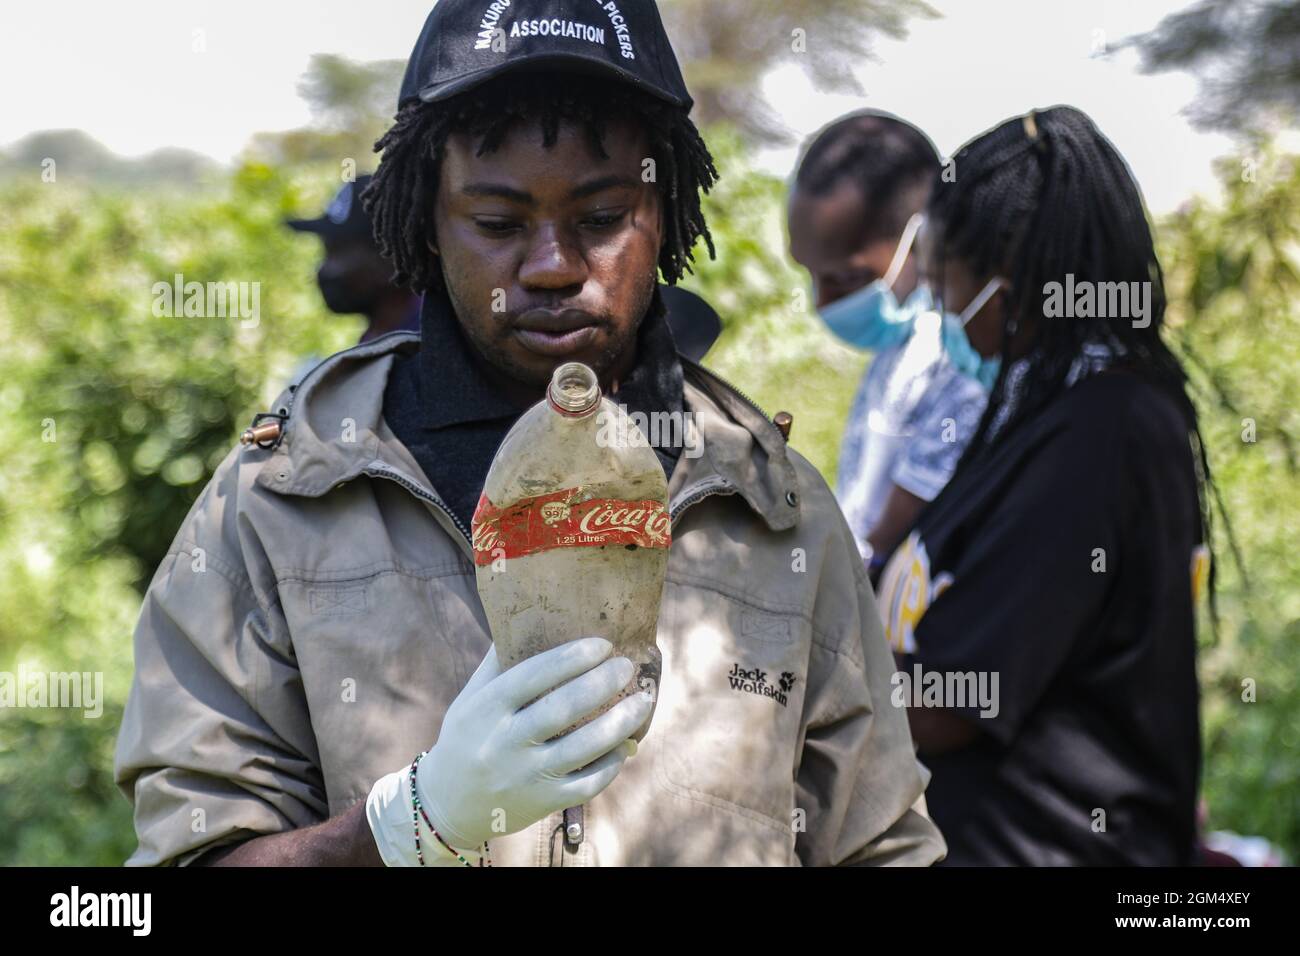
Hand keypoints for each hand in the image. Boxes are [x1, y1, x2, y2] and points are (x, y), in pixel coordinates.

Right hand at [415, 636, 652, 849]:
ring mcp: (523, 776)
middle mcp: (503, 742)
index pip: (533, 676)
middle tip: (626, 666)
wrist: (446, 804)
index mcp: (486, 708)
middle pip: (561, 709)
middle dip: (601, 684)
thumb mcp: (472, 698)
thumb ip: (499, 663)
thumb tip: (530, 616)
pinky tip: (626, 745)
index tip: (603, 644)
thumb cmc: (467, 737)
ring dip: (619, 724)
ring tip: (643, 701)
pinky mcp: (541, 803)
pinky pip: (585, 784)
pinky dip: (611, 764)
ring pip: (581, 749)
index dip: (571, 658)